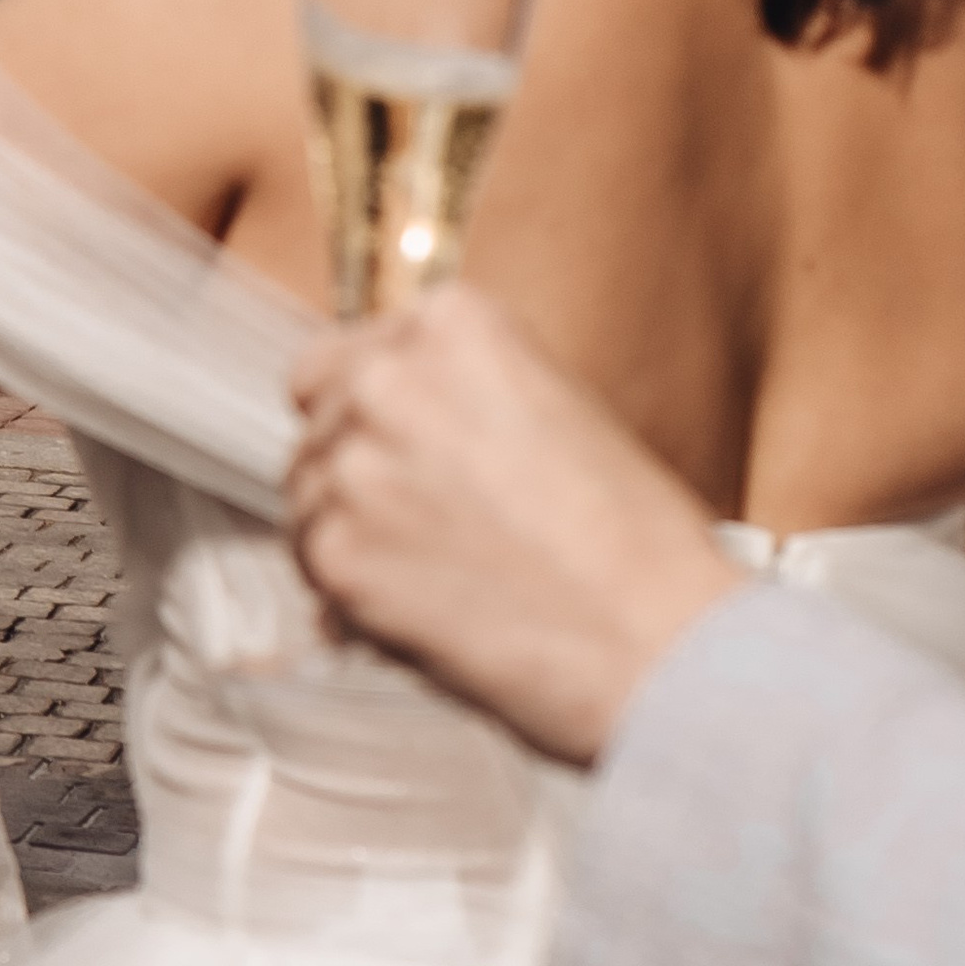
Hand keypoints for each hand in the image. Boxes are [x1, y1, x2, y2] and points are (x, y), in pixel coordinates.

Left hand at [285, 287, 739, 764]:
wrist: (659, 640)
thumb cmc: (634, 542)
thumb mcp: (555, 411)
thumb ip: (460, 399)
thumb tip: (385, 433)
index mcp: (453, 324)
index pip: (353, 352)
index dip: (381, 411)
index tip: (410, 450)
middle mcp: (389, 378)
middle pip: (321, 417)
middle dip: (359, 467)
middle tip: (426, 520)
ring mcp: (354, 464)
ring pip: (305, 492)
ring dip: (350, 531)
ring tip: (440, 572)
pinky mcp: (336, 552)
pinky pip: (312, 566)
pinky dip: (349, 595)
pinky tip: (422, 610)